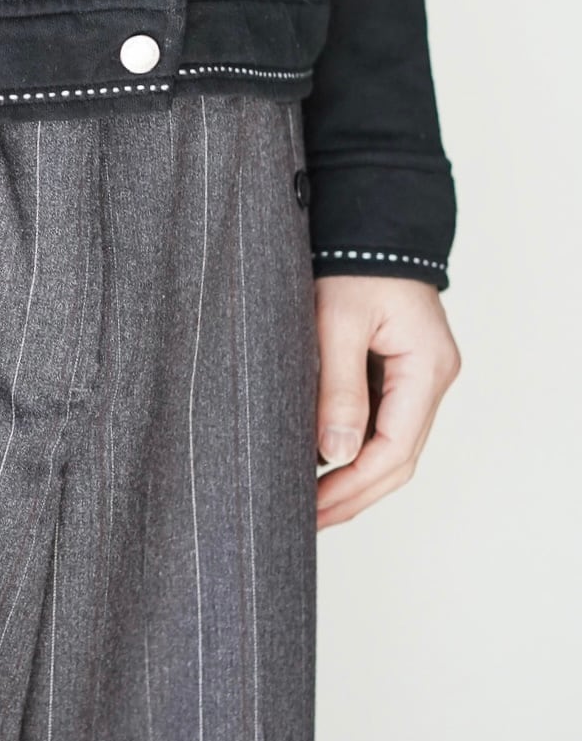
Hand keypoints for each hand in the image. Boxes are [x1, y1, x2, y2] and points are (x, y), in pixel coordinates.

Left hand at [313, 276, 461, 529]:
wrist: (369, 220)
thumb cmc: (353, 261)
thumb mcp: (337, 322)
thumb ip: (338, 388)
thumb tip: (333, 455)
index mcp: (426, 369)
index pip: (394, 450)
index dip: (351, 487)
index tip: (311, 508)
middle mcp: (432, 378)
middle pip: (399, 459)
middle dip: (354, 494)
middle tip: (307, 521)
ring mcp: (420, 375)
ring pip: (394, 445)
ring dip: (355, 476)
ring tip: (311, 503)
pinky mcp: (402, 368)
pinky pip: (384, 422)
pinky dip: (356, 448)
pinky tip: (323, 463)